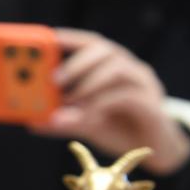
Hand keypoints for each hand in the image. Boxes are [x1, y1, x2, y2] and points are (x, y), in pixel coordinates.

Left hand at [33, 29, 189, 174]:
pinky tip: (87, 117)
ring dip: (88, 83)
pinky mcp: (153, 105)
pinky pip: (128, 96)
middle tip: (54, 80)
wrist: (156, 151)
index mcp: (110, 65)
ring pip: (117, 68)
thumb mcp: (86, 123)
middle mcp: (128, 68)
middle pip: (104, 49)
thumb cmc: (119, 127)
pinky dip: (102, 103)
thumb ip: (63, 120)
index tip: (48, 38)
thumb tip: (34, 122)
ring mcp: (144, 84)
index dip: (69, 38)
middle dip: (76, 62)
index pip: (90, 43)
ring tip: (68, 101)